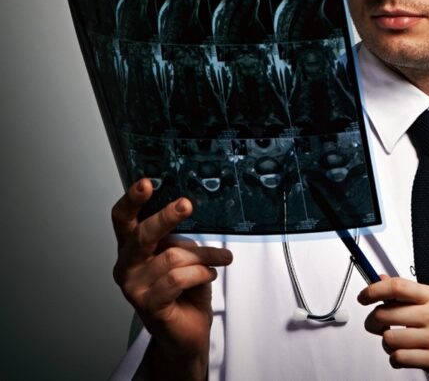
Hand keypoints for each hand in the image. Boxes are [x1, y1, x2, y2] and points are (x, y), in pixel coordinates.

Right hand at [111, 178, 232, 379]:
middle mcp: (127, 265)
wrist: (187, 331)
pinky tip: (210, 275)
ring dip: (204, 255)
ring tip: (219, 258)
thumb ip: (179, 236)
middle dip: (166, 217)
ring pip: (173, 256)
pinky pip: (178, 278)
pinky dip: (201, 273)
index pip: (123, 219)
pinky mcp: (147, 305)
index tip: (146, 182)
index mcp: (132, 248)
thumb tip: (189, 211)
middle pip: (143, 234)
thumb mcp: (185, 254)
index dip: (132, 200)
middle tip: (187, 204)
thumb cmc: (185, 289)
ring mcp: (133, 287)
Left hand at [358, 276, 428, 380]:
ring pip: (389, 338)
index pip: (397, 286)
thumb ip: (404, 294)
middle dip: (373, 323)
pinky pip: (398, 357)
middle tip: (376, 326)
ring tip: (398, 344)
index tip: (363, 297)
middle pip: (386, 313)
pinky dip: (396, 360)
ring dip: (387, 345)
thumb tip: (379, 278)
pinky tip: (405, 356)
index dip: (374, 290)